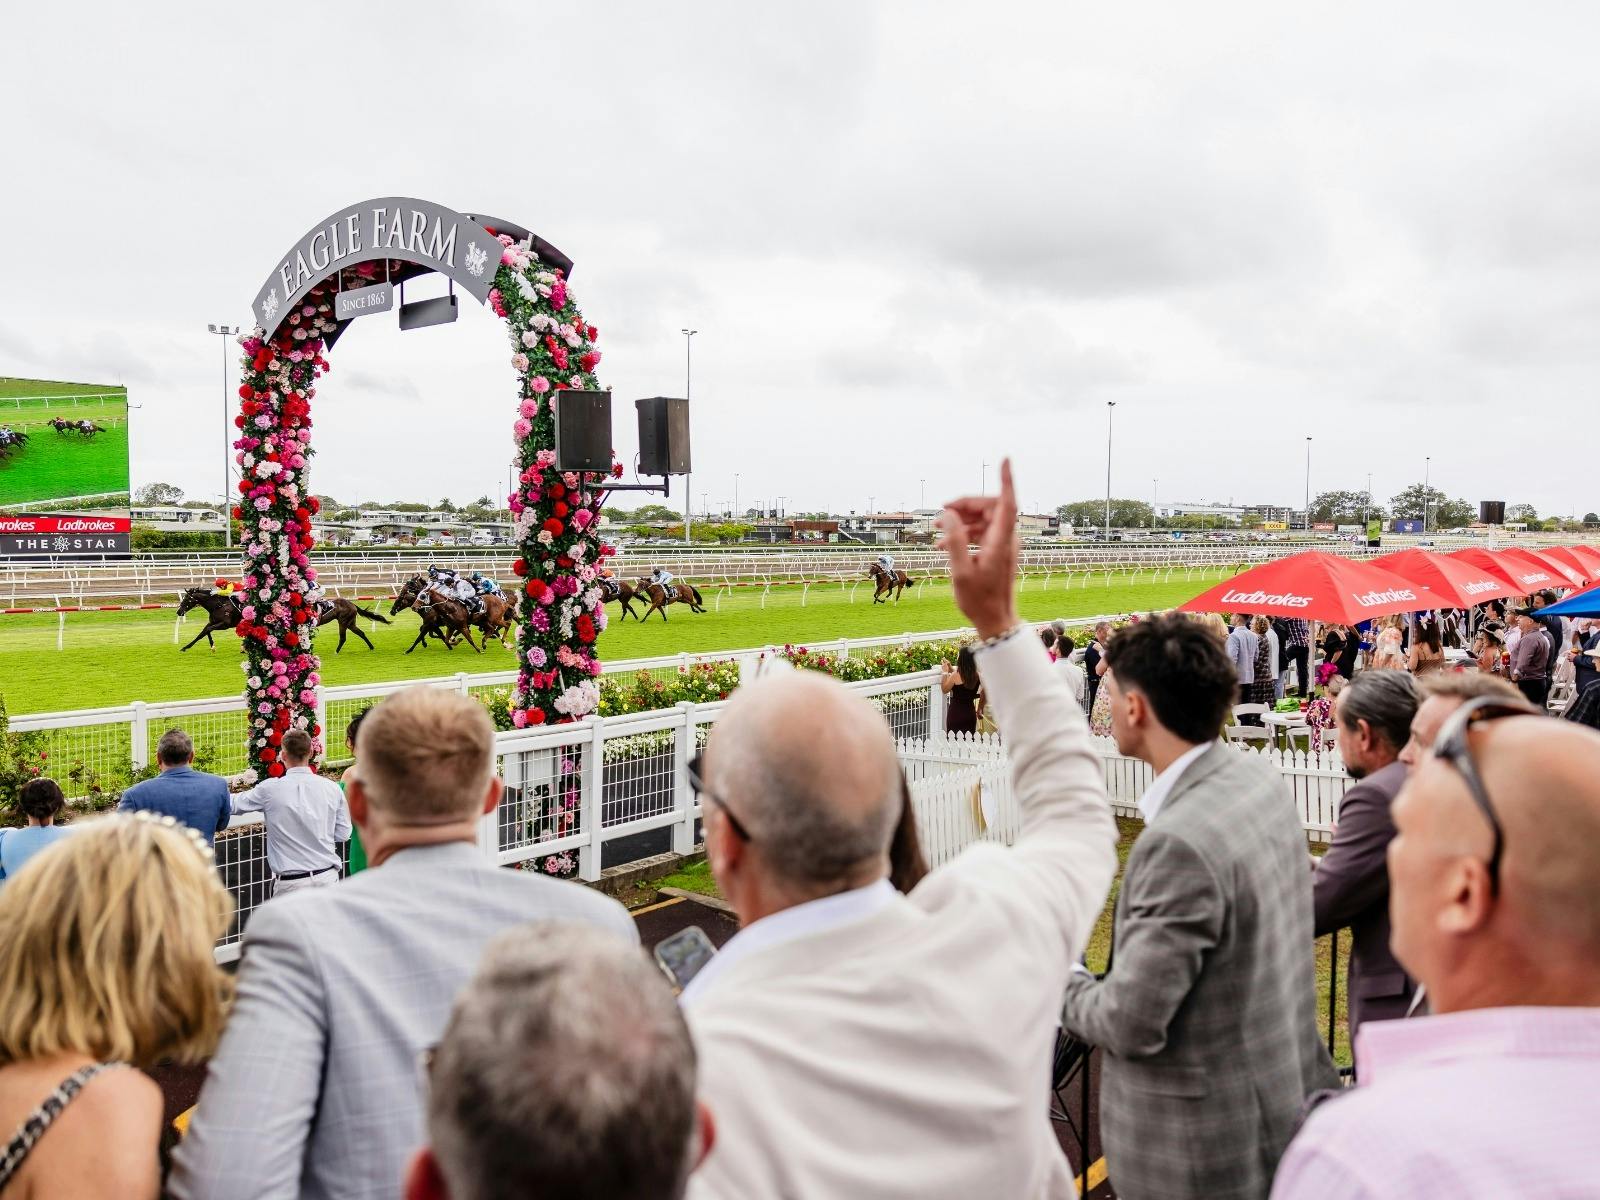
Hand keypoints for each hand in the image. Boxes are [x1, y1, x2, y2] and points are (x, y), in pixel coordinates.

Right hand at [937, 457, 1019, 640]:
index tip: (1006, 460)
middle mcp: (1006, 539)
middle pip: (990, 507)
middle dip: (966, 504)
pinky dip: (964, 534)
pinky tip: (944, 544)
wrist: (995, 621)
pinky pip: (982, 533)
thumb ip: (955, 540)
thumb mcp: (961, 571)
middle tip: (942, 510)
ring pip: (984, 520)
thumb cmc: (979, 600)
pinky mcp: (998, 553)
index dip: (1007, 479)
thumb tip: (949, 514)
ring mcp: (1003, 546)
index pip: (1007, 502)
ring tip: (936, 529)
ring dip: (961, 520)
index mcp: (1001, 541)